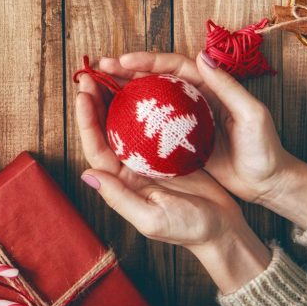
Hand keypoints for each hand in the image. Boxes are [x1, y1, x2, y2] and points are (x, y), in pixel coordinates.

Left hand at [76, 67, 270, 293]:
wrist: (223, 231)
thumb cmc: (188, 229)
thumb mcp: (151, 218)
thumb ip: (119, 197)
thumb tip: (87, 174)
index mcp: (122, 181)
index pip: (97, 147)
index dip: (87, 121)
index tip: (83, 95)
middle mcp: (130, 167)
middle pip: (106, 129)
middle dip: (95, 102)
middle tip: (90, 74)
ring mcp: (149, 158)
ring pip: (126, 123)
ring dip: (116, 99)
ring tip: (109, 74)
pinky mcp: (169, 151)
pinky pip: (151, 123)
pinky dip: (145, 105)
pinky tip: (143, 86)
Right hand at [98, 52, 306, 229]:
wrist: (270, 182)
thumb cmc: (265, 148)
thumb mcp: (251, 115)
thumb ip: (227, 86)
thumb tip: (202, 56)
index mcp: (209, 87)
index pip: (173, 65)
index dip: (147, 60)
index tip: (123, 60)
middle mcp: (194, 98)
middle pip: (155, 77)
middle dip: (127, 70)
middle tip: (101, 67)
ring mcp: (185, 119)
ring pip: (149, 99)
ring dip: (125, 91)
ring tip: (99, 87)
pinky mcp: (181, 140)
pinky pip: (152, 124)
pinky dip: (132, 118)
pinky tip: (114, 120)